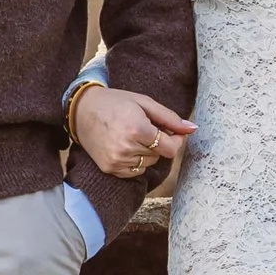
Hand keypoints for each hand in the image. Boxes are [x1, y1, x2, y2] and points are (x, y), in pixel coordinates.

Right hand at [69, 83, 196, 183]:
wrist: (82, 110)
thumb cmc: (116, 102)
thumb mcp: (144, 103)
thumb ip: (170, 118)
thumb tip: (193, 129)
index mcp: (137, 129)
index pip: (171, 148)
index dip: (175, 140)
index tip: (170, 131)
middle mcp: (126, 147)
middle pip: (160, 155)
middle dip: (158, 143)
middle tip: (143, 127)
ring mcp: (117, 160)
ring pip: (148, 164)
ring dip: (146, 152)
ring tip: (131, 135)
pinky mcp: (110, 168)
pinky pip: (135, 172)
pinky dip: (135, 161)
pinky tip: (124, 146)